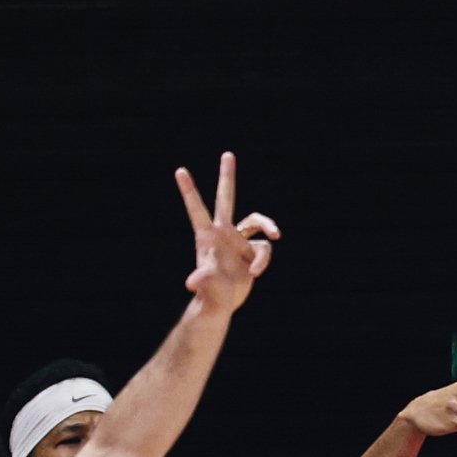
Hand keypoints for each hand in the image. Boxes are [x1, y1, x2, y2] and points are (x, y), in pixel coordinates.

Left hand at [175, 152, 280, 313]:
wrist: (224, 303)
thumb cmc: (211, 294)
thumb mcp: (206, 284)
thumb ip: (201, 279)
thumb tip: (191, 282)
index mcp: (208, 235)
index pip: (198, 208)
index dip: (190, 190)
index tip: (180, 170)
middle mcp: (223, 232)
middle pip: (227, 197)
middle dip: (228, 176)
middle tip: (228, 154)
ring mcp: (238, 240)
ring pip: (256, 222)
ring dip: (269, 225)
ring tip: (276, 235)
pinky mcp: (251, 251)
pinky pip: (265, 249)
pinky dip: (264, 261)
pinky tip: (255, 273)